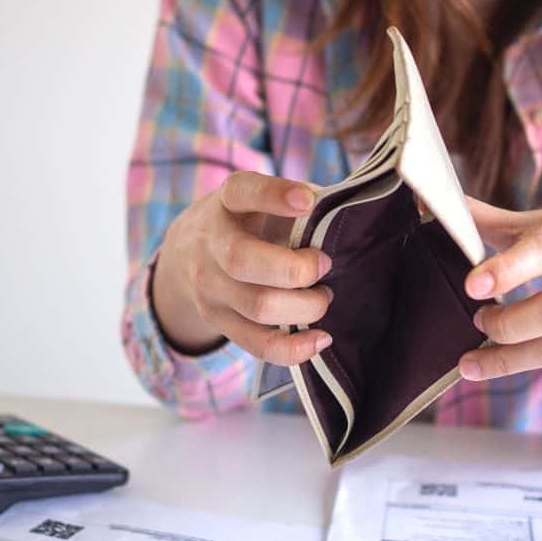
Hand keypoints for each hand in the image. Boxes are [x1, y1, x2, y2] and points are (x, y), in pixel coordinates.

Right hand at [152, 172, 332, 365]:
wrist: (187, 253)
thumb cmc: (249, 220)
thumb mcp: (265, 199)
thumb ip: (302, 200)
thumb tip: (354, 215)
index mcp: (226, 203)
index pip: (242, 192)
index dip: (273, 195)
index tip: (307, 201)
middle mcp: (210, 243)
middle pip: (243, 261)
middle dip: (295, 269)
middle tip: (324, 264)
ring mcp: (210, 287)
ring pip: (257, 306)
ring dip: (304, 306)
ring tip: (323, 296)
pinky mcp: (220, 321)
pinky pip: (256, 344)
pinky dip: (293, 348)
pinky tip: (321, 338)